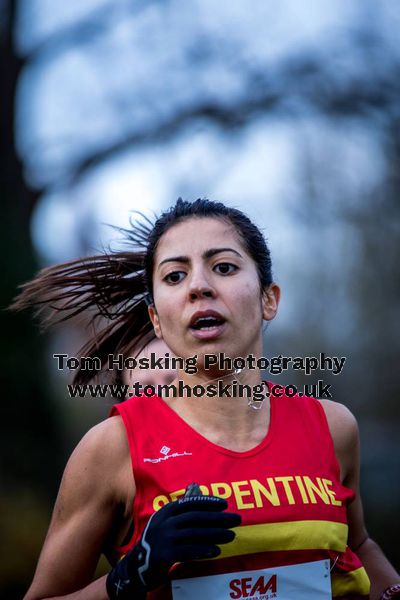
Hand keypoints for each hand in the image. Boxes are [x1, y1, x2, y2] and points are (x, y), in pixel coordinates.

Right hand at [106, 495, 240, 598]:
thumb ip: (181, 506)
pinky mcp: (164, 554)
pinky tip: (216, 550)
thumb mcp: (166, 519)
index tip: (225, 505)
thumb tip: (195, 487)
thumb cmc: (158, 538)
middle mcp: (165, 522)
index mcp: (167, 511)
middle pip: (195, 517)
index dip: (208, 503)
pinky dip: (203, 550)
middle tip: (236, 519)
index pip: (190, 503)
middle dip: (218, 518)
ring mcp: (164, 538)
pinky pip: (187, 551)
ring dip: (215, 534)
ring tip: (231, 535)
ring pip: (194, 534)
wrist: (138, 563)